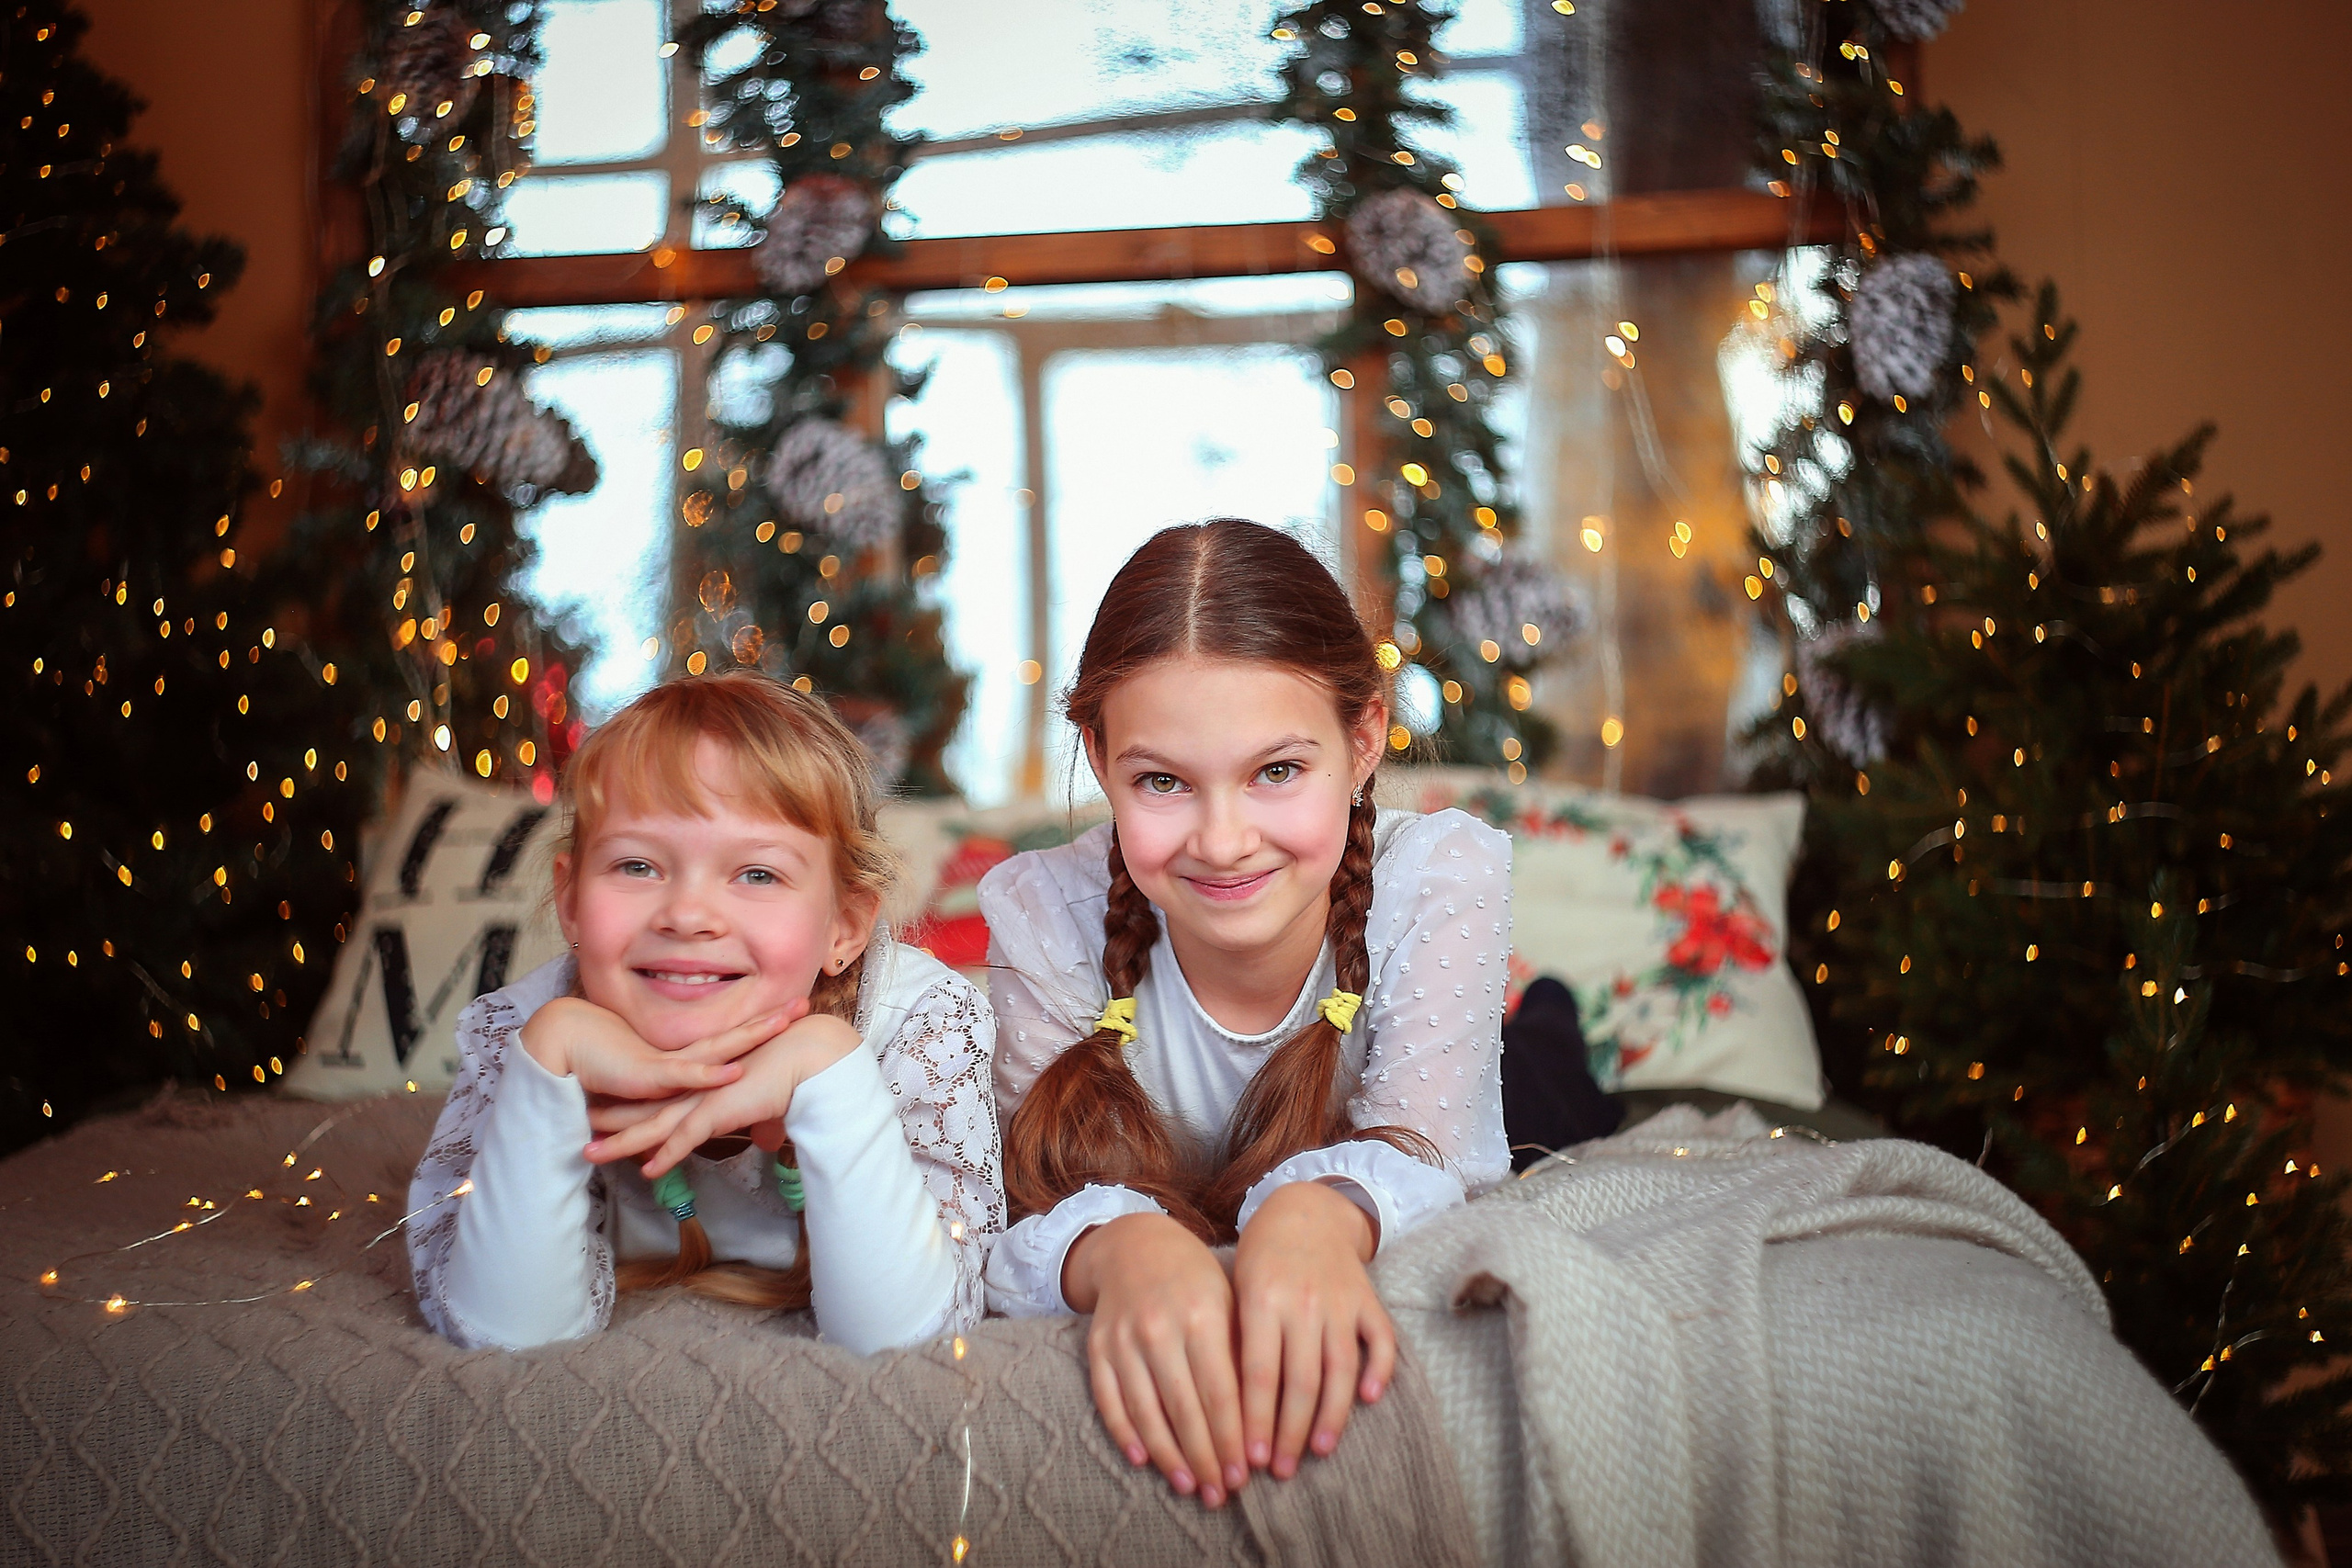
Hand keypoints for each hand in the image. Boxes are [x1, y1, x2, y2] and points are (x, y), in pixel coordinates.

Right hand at [521, 995, 806, 1103]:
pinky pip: (686, 1078)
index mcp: (688, 1058)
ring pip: (720, 1048)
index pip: (733, 1039)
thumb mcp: (651, 1094)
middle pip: (736, 1035)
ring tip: (782, 1021)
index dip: (762, 1025)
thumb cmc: (603, 1071)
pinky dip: (711, 1075)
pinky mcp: (652, 1077)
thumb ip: (678, 1104)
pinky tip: (735, 1070)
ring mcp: (671, 1064)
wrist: (566, 1050)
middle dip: (771, 1020)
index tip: (792, 1011)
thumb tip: (701, 1116)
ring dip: (751, 1034)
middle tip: (805, 1002)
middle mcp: (684, 1056)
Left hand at [583, 1012, 859, 1177]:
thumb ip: (764, 1123)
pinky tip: (647, 1172)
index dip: (632, 1110)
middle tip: (579, 1130)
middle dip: (609, 1123)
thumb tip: (770, 1140)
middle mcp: (696, 1091)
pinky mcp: (718, 1111)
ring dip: (619, 1143)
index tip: (607, 1118)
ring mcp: (703, 1100)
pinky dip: (665, 1156)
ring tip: (588, 1154)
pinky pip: (685, 1139)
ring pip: (652, 1127)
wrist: (806, 1055)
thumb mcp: (772, 1104)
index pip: (660, 1101)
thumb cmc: (792, 1073)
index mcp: (703, 1087)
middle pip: (644, 1111)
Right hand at [1062, 1212, 1247, 1508]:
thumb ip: (1241, 1355)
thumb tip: (1262, 1422)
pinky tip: (1144, 1460)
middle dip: (1206, 1457)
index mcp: (1201, 1315)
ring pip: (1146, 1411)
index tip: (1247, 1473)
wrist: (1134, 1245)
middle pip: (1185, 1409)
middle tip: (1224, 1492)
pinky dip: (1125, 1433)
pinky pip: (1109, 1400)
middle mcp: (1159, 1328)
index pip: (1221, 1393)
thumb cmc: (1196, 1280)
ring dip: (1170, 1456)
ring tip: (1191, 1486)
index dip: (1233, 1438)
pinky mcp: (1096, 1348)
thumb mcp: (1228, 1303)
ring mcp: (1123, 1339)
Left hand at [1232, 1180, 1393, 1479]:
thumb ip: (1235, 1341)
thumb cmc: (1258, 1258)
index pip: (1259, 1374)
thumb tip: (1226, 1410)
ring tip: (1318, 1451)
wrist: (1305, 1212)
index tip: (1249, 1460)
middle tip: (1278, 1470)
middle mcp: (1303, 1302)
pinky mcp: (1368, 1299)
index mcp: (1261, 1299)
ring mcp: (1340, 1300)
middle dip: (1289, 1432)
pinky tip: (1369, 1400)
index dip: (1256, 1421)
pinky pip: (1381, 1340)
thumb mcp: (1234, 1289)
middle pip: (1300, 1381)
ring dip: (1331, 1417)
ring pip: (1340, 1369)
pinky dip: (1379, 1370)